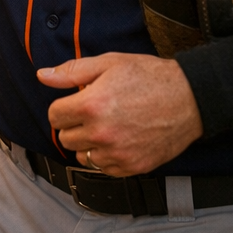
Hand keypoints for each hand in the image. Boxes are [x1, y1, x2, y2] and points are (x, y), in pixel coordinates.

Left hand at [38, 52, 203, 176]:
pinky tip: (119, 140)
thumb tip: (43, 76)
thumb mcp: (109, 63)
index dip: (64, 107)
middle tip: (93, 113)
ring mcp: (117, 153)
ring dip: (88, 143)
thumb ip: (72, 71)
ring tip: (107, 126)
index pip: (54, 116)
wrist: (189, 98)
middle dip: (74, 124)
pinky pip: (104, 169)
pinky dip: (106, 157)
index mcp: (91, 105)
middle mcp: (101, 134)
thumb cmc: (150, 77)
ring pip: (82, 156)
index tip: (76, 103)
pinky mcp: (132, 167)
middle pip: (65, 138)